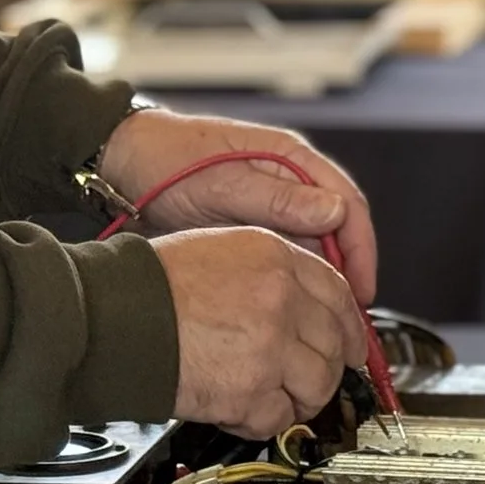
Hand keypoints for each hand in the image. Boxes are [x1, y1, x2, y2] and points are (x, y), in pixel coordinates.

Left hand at [99, 108, 379, 304]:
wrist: (124, 165)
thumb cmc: (167, 160)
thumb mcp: (223, 183)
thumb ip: (278, 198)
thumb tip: (334, 212)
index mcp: (290, 158)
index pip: (347, 204)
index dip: (360, 250)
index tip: (360, 290)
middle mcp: (288, 182)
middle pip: (336, 232)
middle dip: (346, 275)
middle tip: (348, 320)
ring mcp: (270, 206)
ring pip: (312, 250)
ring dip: (321, 284)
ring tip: (323, 324)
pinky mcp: (251, 228)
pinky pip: (285, 258)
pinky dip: (294, 283)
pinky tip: (291, 311)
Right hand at [153, 228, 372, 437]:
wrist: (116, 317)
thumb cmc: (151, 285)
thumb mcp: (219, 250)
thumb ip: (268, 274)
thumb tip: (301, 305)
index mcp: (274, 258)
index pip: (339, 294)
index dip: (351, 326)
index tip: (353, 345)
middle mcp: (280, 298)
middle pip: (335, 344)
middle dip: (328, 369)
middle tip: (312, 381)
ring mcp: (270, 346)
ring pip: (318, 385)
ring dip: (300, 399)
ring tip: (273, 397)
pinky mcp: (251, 390)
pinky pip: (281, 417)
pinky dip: (264, 420)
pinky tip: (242, 408)